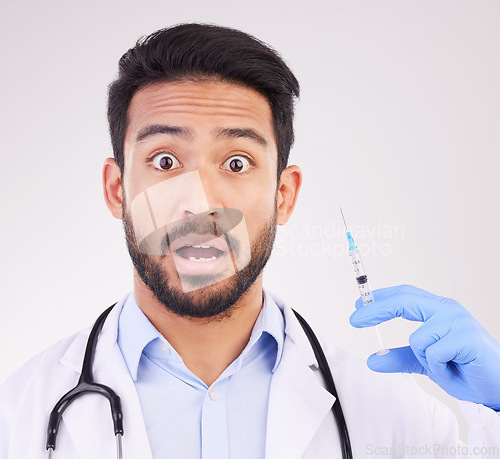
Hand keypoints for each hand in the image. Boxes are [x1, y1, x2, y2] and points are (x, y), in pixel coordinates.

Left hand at [349, 284, 499, 410]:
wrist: (497, 388)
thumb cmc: (463, 370)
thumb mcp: (425, 363)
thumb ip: (400, 358)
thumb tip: (373, 359)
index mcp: (437, 310)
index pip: (404, 295)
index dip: (380, 298)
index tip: (358, 305)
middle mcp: (447, 310)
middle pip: (405, 300)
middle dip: (377, 309)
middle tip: (355, 319)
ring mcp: (458, 322)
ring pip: (417, 337)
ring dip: (425, 360)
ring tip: (444, 367)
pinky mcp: (467, 337)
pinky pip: (432, 353)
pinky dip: (438, 368)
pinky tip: (454, 369)